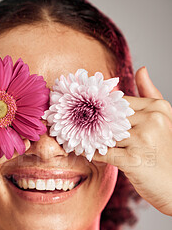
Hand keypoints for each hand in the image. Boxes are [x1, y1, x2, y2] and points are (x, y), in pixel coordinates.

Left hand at [90, 66, 171, 215]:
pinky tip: (85, 153)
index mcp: (157, 108)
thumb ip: (151, 93)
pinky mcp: (133, 160)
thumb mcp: (163, 120)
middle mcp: (151, 120)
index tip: (82, 108)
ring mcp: (142, 140)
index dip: (99, 107)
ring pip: (103, 133)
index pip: (118, 102)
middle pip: (109, 116)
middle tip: (68, 121)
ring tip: (75, 137)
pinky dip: (92, 153)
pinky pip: (103, 153)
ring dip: (88, 137)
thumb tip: (141, 68)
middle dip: (90, 121)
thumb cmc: (166, 154)